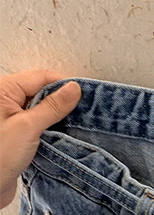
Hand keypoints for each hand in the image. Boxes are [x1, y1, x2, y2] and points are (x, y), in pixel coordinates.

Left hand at [0, 68, 81, 208]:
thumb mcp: (28, 127)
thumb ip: (52, 106)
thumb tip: (73, 88)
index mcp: (3, 90)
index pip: (40, 77)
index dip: (63, 84)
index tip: (83, 96)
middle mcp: (5, 101)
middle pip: (40, 92)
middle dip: (61, 102)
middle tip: (82, 114)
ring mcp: (10, 119)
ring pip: (40, 110)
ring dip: (56, 118)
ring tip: (73, 127)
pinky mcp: (15, 135)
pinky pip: (37, 125)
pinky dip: (50, 130)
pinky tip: (60, 137)